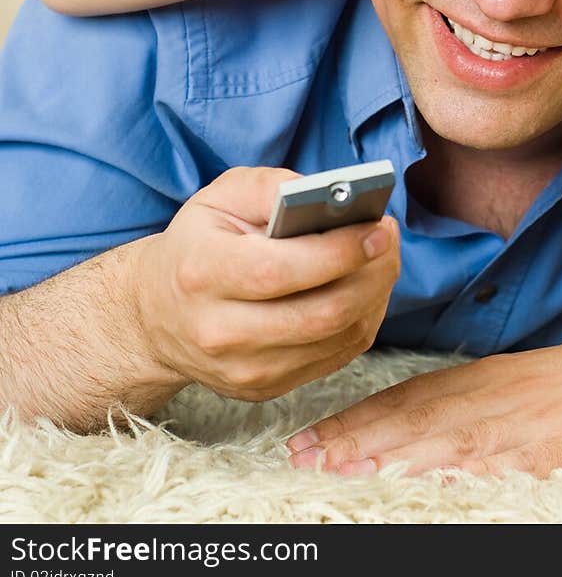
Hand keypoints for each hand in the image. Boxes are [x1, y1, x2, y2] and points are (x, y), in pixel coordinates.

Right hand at [131, 167, 399, 400]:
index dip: (338, 251)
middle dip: (371, 273)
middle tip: (389, 238)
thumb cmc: (198, 243)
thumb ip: (271, 187)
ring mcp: (243, 370)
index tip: (376, 228)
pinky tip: (366, 289)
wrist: (157, 314)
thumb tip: (329, 193)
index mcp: (203, 274)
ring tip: (383, 259)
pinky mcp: (265, 389)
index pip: (281, 270)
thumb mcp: (220, 197)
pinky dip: (362, 320)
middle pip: (319, 313)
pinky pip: (334, 357)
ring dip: (374, 296)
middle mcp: (219, 331)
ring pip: (336, 338)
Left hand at [286, 322, 561, 477]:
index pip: (406, 401)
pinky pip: (498, 470)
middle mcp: (496, 401)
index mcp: (487, 382)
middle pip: (411, 422)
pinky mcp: (558, 456)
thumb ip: (478, 403)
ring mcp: (525, 429)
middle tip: (299, 460)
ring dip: (384, 459)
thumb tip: (422, 428)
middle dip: (351, 443)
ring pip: (441, 445)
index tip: (306, 442)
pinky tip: (422, 487)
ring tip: (335, 473)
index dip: (353, 423)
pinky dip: (456, 477)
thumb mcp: (527, 385)